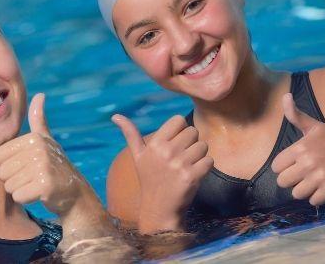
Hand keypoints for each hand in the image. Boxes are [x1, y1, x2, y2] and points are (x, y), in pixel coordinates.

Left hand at [0, 93, 87, 215]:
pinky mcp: (45, 186)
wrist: (75, 192)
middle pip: (2, 172)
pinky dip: (26, 199)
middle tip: (32, 177)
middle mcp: (38, 149)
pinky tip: (39, 194)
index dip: (9, 165)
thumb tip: (40, 95)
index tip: (27, 165)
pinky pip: (18, 196)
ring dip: (20, 190)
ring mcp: (43, 167)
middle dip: (14, 179)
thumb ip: (39, 119)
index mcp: (33, 138)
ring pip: (9, 186)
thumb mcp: (47, 140)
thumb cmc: (55, 165)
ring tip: (36, 184)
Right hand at [111, 114, 212, 232]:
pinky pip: (209, 161)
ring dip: (199, 155)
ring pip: (203, 146)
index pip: (178, 120)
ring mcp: (179, 164)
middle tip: (181, 157)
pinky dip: (205, 167)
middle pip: (193, 131)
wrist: (158, 208)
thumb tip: (115, 116)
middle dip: (191, 143)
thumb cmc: (149, 178)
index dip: (180, 130)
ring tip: (187, 166)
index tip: (174, 143)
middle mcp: (166, 152)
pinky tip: (193, 174)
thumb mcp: (137, 156)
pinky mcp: (192, 176)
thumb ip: (130, 133)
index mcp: (154, 144)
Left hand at [271, 93, 324, 205]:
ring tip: (312, 182)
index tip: (293, 164)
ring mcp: (319, 176)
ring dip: (303, 190)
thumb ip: (295, 115)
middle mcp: (307, 163)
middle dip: (291, 180)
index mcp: (300, 148)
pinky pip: (313, 201)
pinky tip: (323, 188)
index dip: (283, 167)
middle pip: (283, 182)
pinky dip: (317, 198)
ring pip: (296, 194)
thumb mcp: (314, 126)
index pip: (276, 167)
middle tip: (302, 175)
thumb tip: (285, 96)